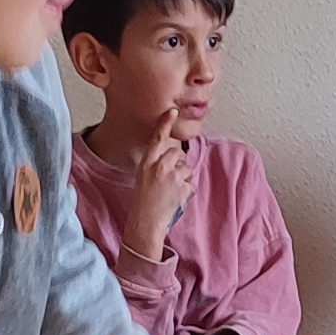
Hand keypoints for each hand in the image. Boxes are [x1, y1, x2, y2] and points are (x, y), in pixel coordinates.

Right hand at [124, 133, 195, 260]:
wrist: (145, 223)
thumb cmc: (143, 203)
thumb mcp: (144, 178)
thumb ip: (156, 166)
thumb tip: (175, 159)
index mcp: (146, 163)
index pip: (157, 139)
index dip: (165, 123)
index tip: (172, 111)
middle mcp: (159, 166)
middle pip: (178, 153)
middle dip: (179, 164)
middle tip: (169, 181)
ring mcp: (172, 176)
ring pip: (187, 169)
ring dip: (183, 180)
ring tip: (170, 193)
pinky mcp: (183, 187)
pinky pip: (191, 185)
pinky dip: (186, 193)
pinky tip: (176, 200)